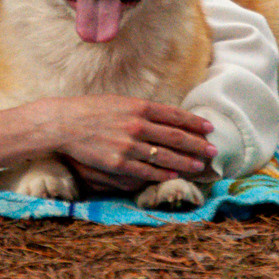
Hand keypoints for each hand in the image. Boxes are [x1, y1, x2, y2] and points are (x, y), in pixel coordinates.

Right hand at [51, 96, 215, 194]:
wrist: (65, 123)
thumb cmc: (91, 110)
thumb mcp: (118, 102)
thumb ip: (140, 109)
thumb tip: (162, 116)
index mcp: (138, 106)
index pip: (174, 115)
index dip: (194, 122)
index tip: (209, 128)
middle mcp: (137, 125)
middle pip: (175, 137)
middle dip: (197, 144)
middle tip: (213, 150)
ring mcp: (129, 145)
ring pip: (165, 156)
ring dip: (186, 162)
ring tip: (200, 166)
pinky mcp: (119, 163)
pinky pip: (147, 171)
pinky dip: (163, 174)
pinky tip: (175, 176)